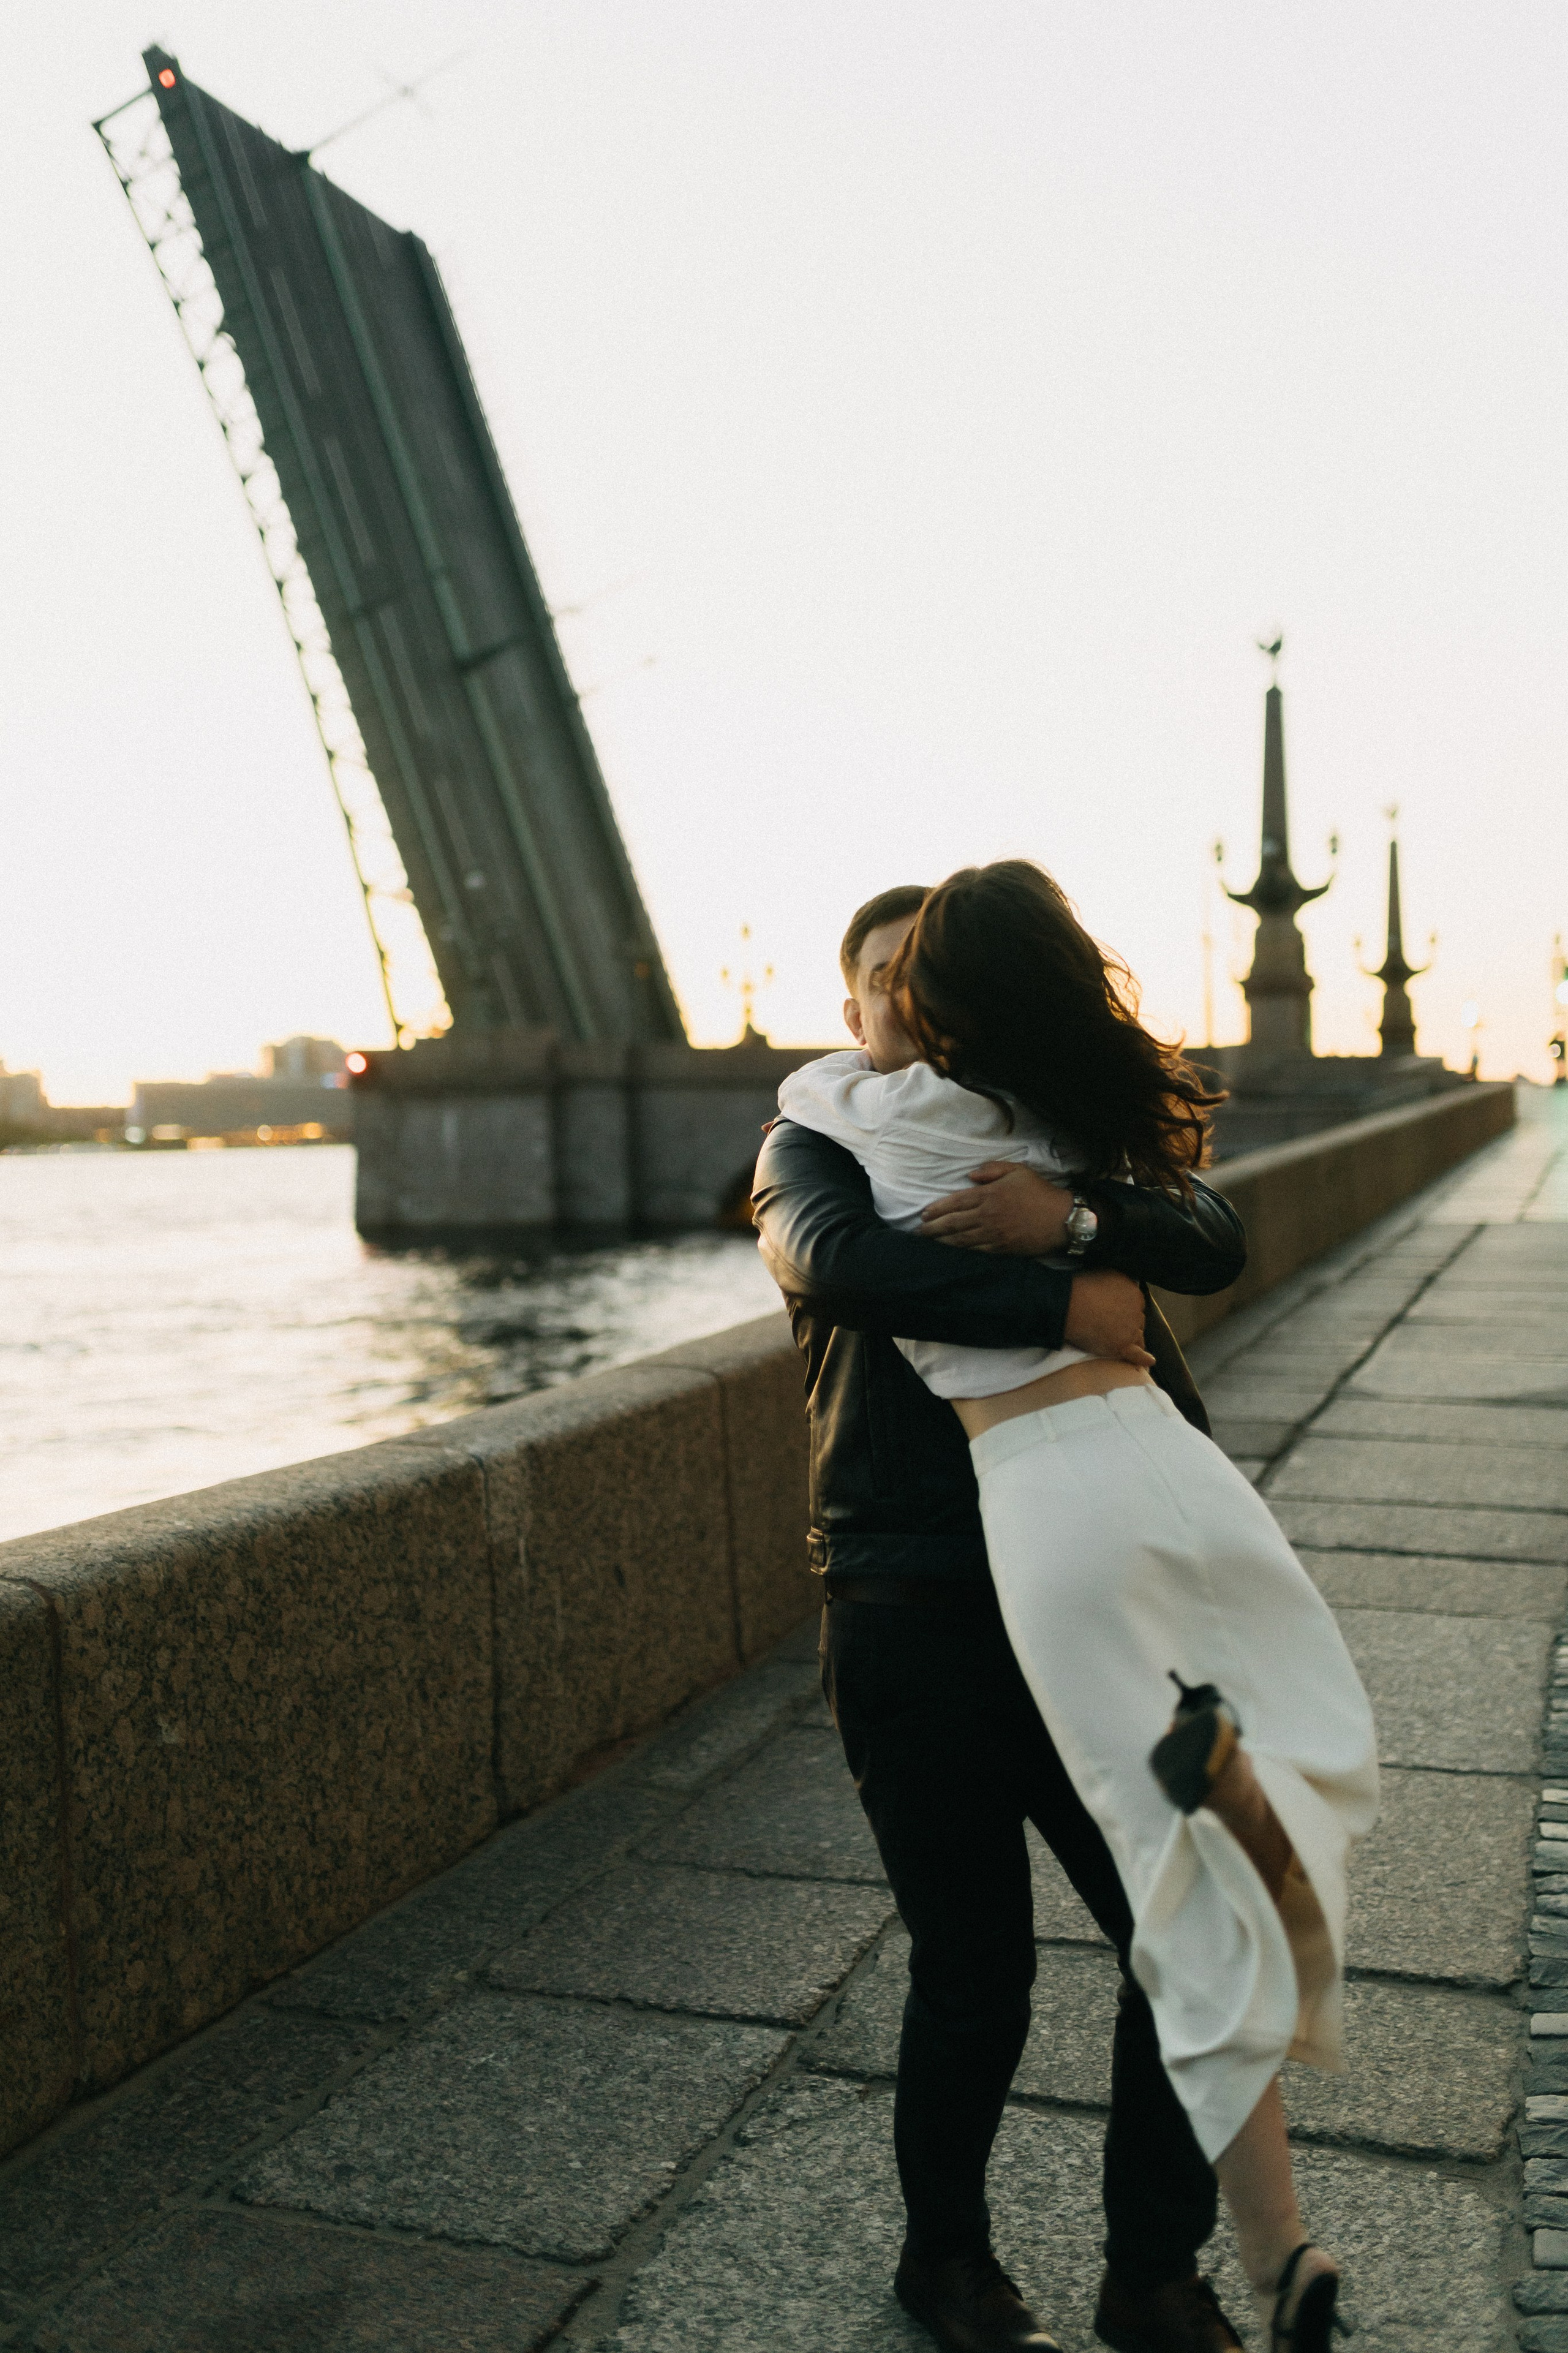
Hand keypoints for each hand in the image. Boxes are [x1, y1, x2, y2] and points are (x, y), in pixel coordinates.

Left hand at [919, 1162, 1073, 1253]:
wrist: (1063, 1219)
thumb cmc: (1041, 1192)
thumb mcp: (1018, 1171)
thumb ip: (992, 1170)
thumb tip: (970, 1176)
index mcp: (990, 1195)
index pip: (956, 1202)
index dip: (938, 1208)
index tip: (924, 1213)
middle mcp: (988, 1216)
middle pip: (953, 1223)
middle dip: (933, 1228)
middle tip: (918, 1232)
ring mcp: (994, 1234)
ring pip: (961, 1240)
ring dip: (942, 1242)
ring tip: (928, 1243)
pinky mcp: (1002, 1249)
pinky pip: (976, 1251)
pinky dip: (961, 1252)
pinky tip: (952, 1252)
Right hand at [1064, 1270, 1154, 1367]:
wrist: (1069, 1305)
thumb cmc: (1083, 1287)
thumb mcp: (1109, 1274)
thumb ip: (1123, 1282)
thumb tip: (1127, 1287)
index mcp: (1135, 1294)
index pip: (1136, 1304)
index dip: (1125, 1308)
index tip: (1114, 1310)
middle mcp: (1137, 1312)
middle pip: (1138, 1321)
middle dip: (1128, 1322)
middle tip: (1110, 1323)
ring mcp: (1130, 1331)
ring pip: (1137, 1336)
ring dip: (1131, 1338)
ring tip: (1119, 1339)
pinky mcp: (1122, 1346)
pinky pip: (1136, 1355)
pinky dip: (1143, 1359)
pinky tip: (1149, 1361)